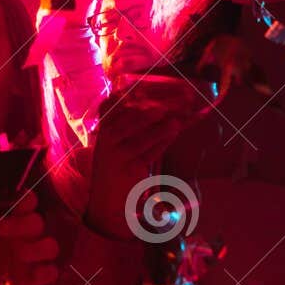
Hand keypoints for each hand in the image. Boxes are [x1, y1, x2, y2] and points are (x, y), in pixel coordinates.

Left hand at [0, 192, 60, 284]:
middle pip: (38, 223)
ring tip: (18, 255)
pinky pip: (49, 273)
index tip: (15, 205)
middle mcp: (20, 234)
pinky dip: (43, 273)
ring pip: (50, 247)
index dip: (26, 201)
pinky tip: (23, 277)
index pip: (27, 202)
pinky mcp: (27, 278)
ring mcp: (26, 256)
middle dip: (23, 226)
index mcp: (7, 217)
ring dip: (38, 249)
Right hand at [82, 80, 210, 237]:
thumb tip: (168, 102)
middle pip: (133, 114)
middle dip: (159, 104)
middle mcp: (106, 138)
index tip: (164, 84)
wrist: (107, 201)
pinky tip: (174, 131)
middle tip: (181, 98)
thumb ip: (139, 120)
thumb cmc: (120, 164)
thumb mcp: (121, 139)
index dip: (142, 91)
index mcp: (104, 126)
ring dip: (162, 123)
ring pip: (140, 133)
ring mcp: (115, 154)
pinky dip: (162, 140)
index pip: (121, 100)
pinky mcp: (127, 169)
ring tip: (179, 116)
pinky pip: (147, 152)